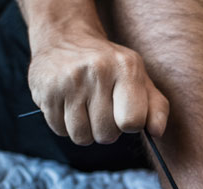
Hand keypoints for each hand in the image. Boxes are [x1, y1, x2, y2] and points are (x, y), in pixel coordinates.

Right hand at [28, 30, 168, 145]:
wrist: (66, 38)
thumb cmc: (110, 66)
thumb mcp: (140, 78)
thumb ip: (156, 107)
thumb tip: (156, 132)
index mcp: (126, 68)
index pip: (132, 121)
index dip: (129, 125)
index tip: (123, 114)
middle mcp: (97, 71)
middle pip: (106, 134)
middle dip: (105, 130)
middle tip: (101, 109)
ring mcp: (69, 80)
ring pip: (81, 136)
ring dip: (84, 130)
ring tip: (84, 108)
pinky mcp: (46, 89)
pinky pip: (60, 129)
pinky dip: (64, 125)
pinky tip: (67, 105)